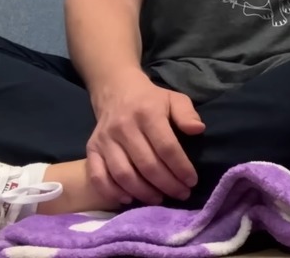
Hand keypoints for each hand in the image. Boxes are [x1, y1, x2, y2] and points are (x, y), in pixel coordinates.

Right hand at [86, 73, 205, 205]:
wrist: (116, 91)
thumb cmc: (151, 100)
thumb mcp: (174, 99)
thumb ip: (187, 114)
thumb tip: (198, 129)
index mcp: (147, 113)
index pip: (166, 147)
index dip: (180, 168)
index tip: (192, 181)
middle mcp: (124, 127)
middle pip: (146, 164)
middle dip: (167, 184)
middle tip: (181, 194)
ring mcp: (105, 140)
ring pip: (123, 174)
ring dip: (143, 192)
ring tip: (159, 199)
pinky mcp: (91, 149)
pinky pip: (98, 176)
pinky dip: (112, 192)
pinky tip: (128, 199)